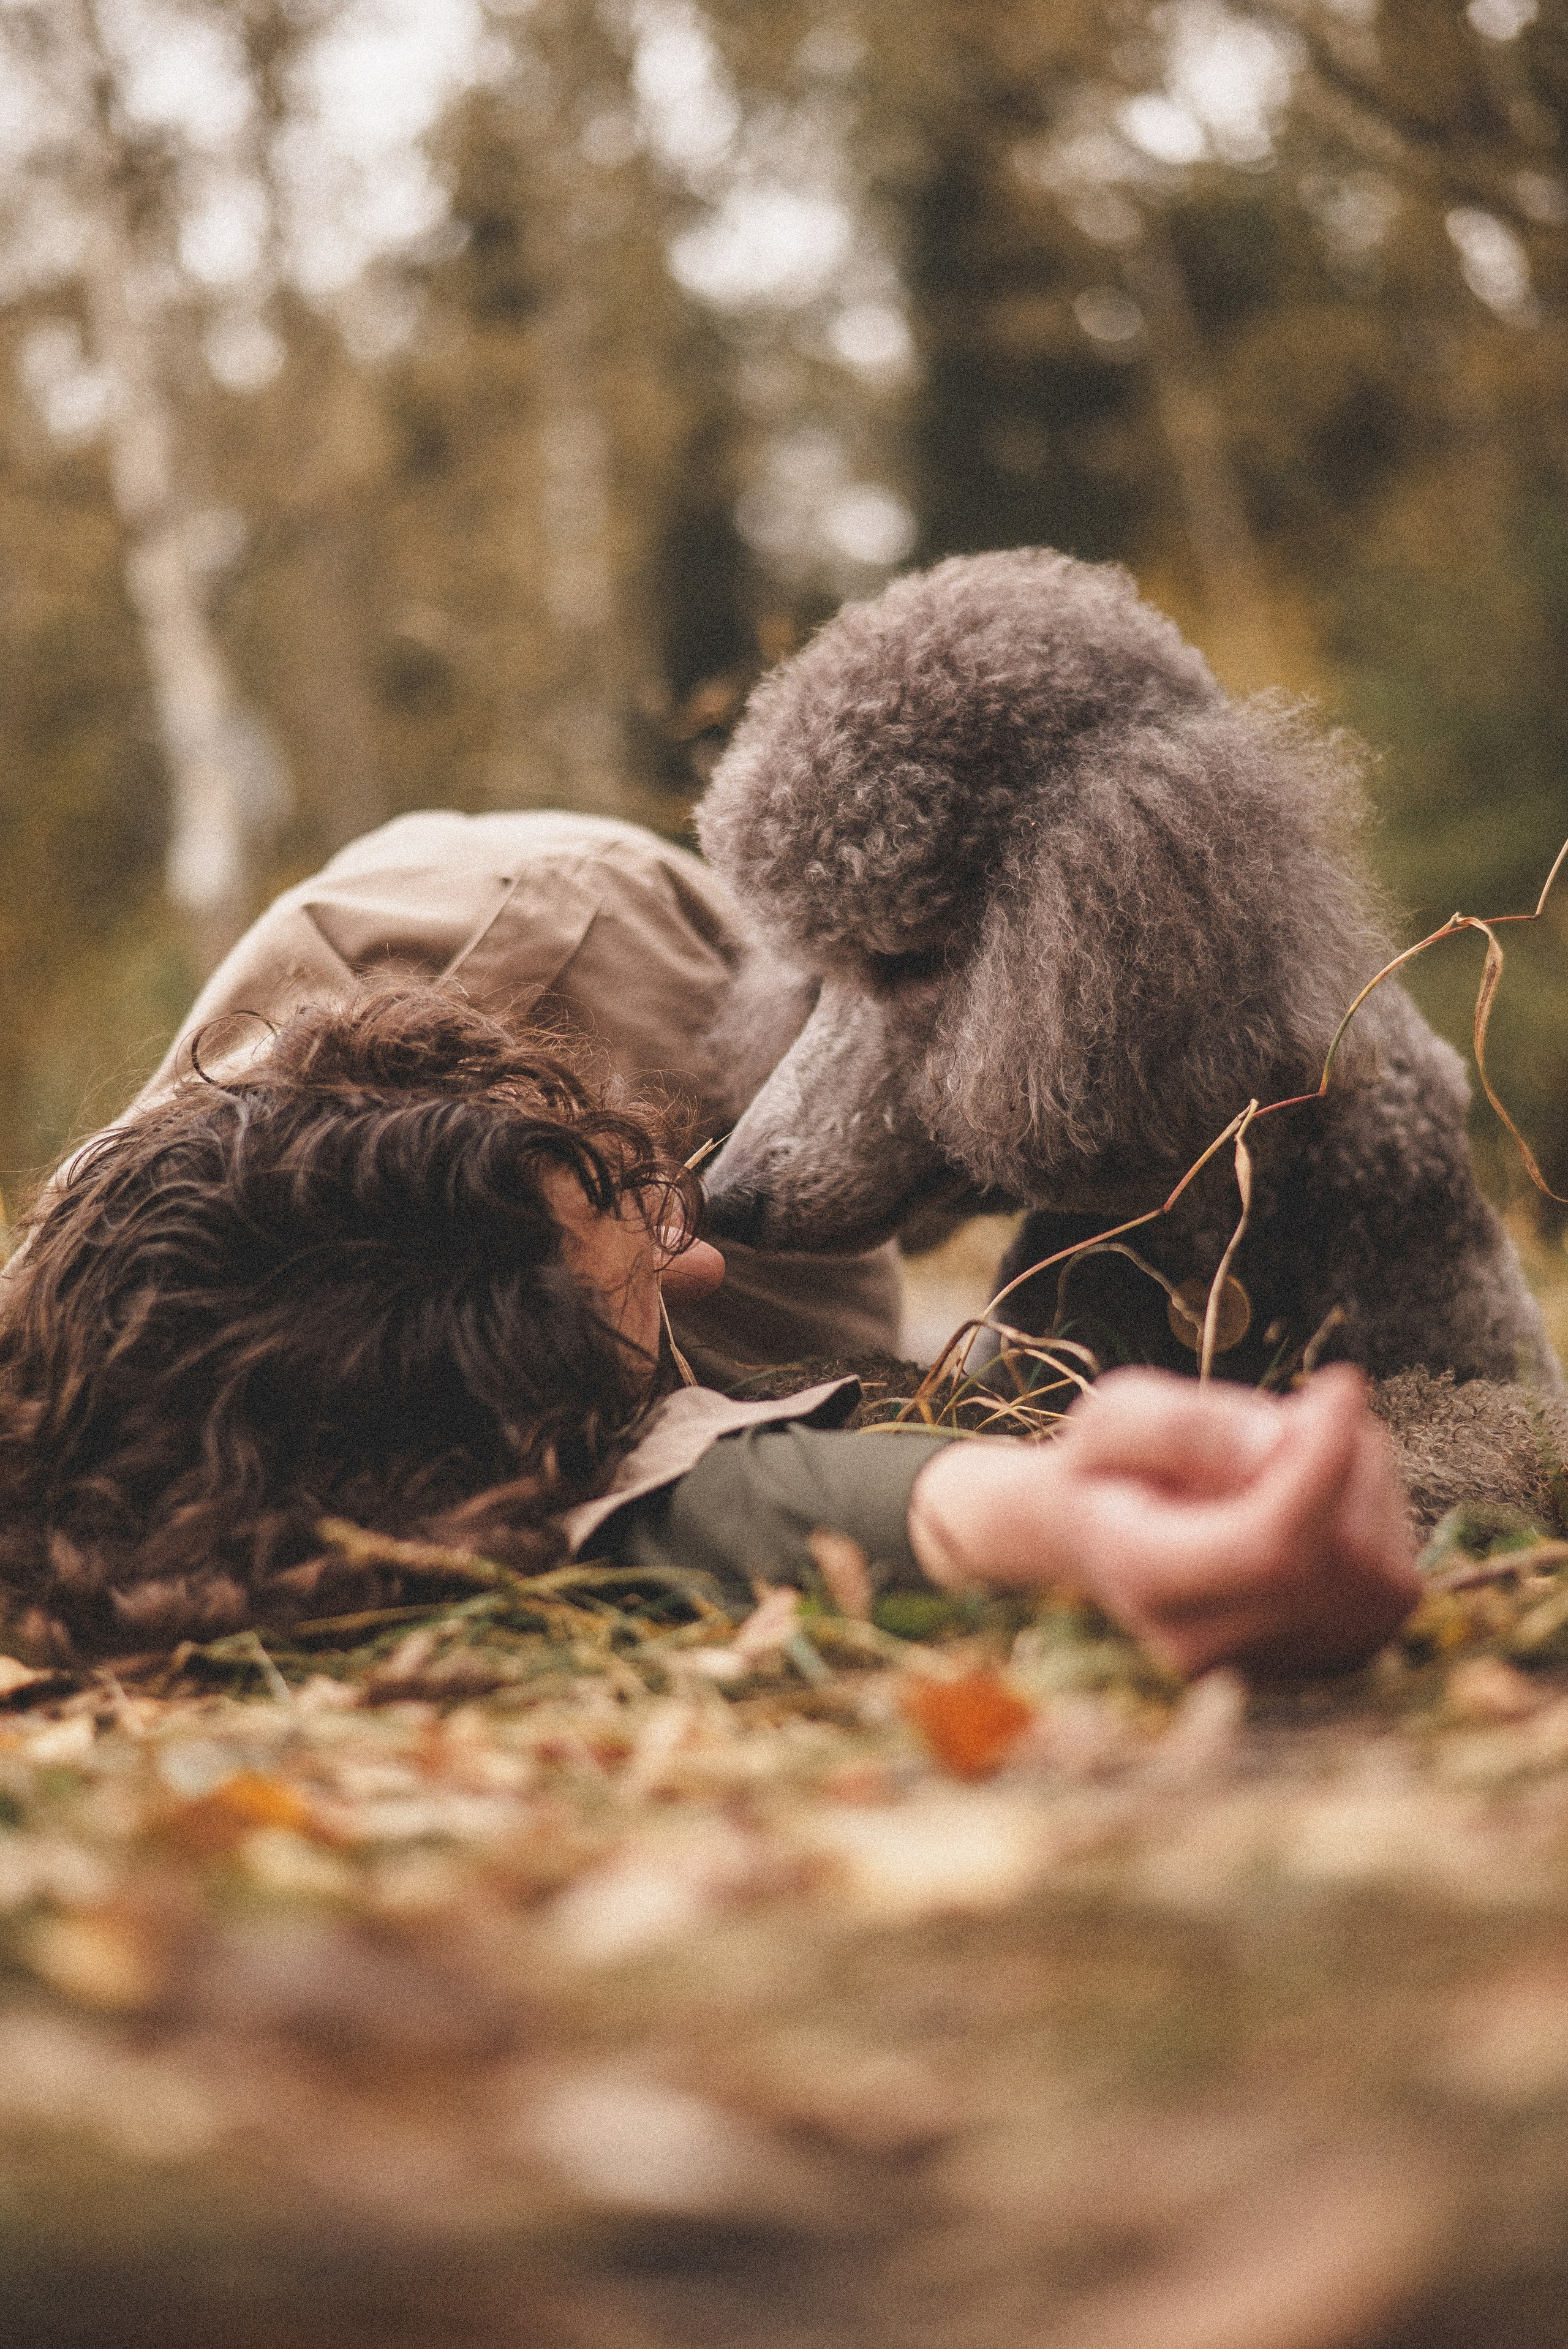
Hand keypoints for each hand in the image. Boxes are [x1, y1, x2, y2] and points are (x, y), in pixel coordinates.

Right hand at [907, 1365, 1420, 1677]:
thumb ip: (1182, 1425)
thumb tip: (1274, 1445)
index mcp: (1145, 1579)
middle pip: (1336, 1557)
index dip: (1323, 1461)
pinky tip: (1324, 1498)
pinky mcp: (1325, 1662)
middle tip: (1305, 1407)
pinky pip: (1394, 1588)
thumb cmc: (1114, 1464)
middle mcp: (1207, 1646)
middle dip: (1345, 1462)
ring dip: (1366, 1489)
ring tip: (1301, 1452)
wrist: (1109, 1536)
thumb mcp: (1119, 1414)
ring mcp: (1271, 1666)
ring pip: (1378, 1573)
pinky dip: (1378, 1526)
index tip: (1341, 1381)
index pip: (1269, 1545)